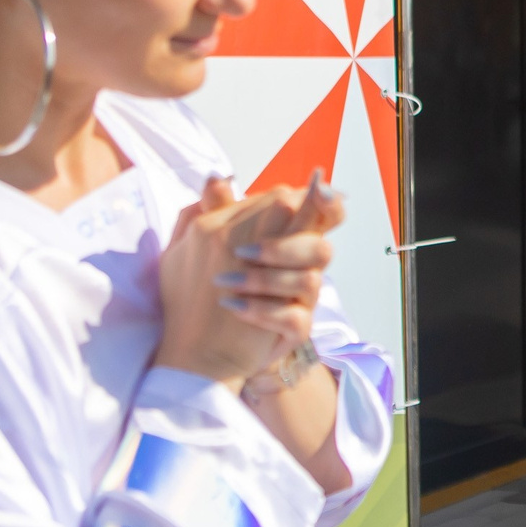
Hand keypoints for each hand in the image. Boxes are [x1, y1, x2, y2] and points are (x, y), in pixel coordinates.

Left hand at [156, 173, 345, 390]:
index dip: (327, 199)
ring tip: (225, 285)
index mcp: (285, 240)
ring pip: (311, 280)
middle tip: (242, 253)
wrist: (198, 349)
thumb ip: (214, 209)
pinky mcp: (295, 330)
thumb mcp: (200, 247)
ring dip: (266, 279)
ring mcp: (301, 300)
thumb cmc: (206, 291)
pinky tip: (234, 307)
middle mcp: (299, 268)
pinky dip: (263, 311)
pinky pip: (296, 318)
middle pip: (320, 246)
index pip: (321, 213)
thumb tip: (216, 176)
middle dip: (284, 246)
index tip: (320, 188)